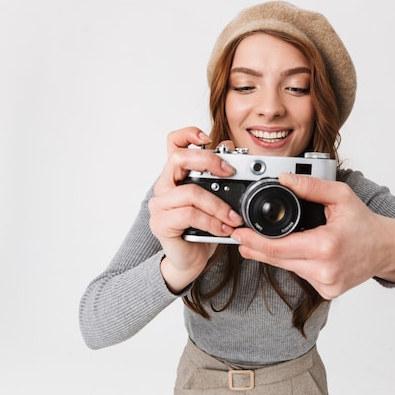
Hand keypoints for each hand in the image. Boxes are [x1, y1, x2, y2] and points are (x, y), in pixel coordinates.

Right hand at [148, 127, 242, 292]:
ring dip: (218, 205)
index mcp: (176, 175)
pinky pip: (189, 215)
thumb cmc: (203, 229)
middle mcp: (164, 185)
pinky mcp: (161, 223)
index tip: (207, 137)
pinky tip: (224, 229)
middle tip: (230, 172)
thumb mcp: (217, 199)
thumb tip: (230, 149)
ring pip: (190, 192)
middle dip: (209, 161)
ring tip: (234, 218)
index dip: (188, 134)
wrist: (191, 260)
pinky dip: (212, 222)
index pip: (174, 143)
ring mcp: (160, 204)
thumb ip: (220, 176)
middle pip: (179, 159)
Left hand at [231, 173, 394, 299]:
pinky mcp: (328, 291)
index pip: (278, 248)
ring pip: (288, 268)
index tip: (239, 234)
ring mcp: (327, 284)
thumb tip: (284, 179)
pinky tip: (296, 252)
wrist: (387, 249)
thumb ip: (310, 187)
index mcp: (326, 247)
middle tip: (241, 238)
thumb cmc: (365, 223)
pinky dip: (295, 262)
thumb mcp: (340, 196)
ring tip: (265, 242)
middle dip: (256, 248)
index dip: (254, 241)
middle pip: (278, 261)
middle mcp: (325, 270)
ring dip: (276, 255)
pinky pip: (301, 274)